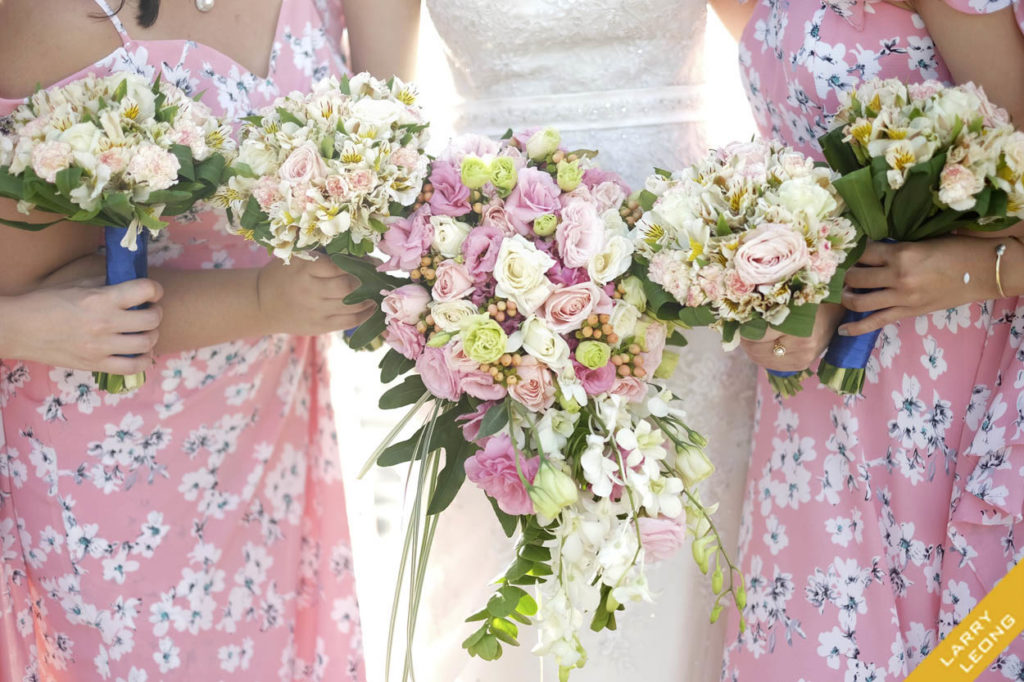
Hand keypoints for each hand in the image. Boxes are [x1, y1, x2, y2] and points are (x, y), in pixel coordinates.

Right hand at [0, 278, 163, 372]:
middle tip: (149, 312)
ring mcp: (100, 346)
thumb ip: (107, 284)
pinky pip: (132, 367)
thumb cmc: (47, 302)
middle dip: (156, 313)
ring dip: (152, 336)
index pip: (145, 290)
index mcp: (100, 298)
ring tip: (144, 332)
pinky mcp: (95, 364)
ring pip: (146, 344)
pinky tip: (141, 353)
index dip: (155, 289)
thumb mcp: (77, 285)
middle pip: (151, 320)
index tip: (152, 292)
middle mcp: (104, 322)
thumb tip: (132, 284)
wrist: (19, 328)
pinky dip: (144, 360)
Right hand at [256, 255, 375, 335]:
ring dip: (369, 298)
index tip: (371, 262)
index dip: (360, 264)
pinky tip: (371, 306)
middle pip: (348, 287)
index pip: (340, 266)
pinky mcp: (320, 326)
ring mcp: (316, 311)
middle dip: (365, 281)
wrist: (260, 303)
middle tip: (374, 277)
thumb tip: (358, 252)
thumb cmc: (283, 274)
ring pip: (353, 306)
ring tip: (376, 292)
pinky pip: (349, 322)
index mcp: (305, 269)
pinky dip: (365, 314)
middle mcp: (311, 291)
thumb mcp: (296, 257)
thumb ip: (322, 254)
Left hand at [739, 303, 844, 371]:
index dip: (745, 328)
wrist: (835, 311)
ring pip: (762, 360)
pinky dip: (763, 356)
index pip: (758, 335)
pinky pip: (772, 365)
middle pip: (757, 351)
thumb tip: (740, 316)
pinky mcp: (801, 365)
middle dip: (746, 340)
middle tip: (744, 328)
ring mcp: (802, 360)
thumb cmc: (810, 300)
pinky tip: (765, 345)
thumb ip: (767, 308)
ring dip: (753, 349)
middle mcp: (802, 349)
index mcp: (799, 330)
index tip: (741, 320)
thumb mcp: (789, 299)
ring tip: (753, 336)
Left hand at [840, 236, 1000, 336]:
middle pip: (856, 277)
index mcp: (901, 253)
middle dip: (847, 274)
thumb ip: (896, 248)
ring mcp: (901, 297)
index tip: (850, 252)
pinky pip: (875, 322)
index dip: (854, 252)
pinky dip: (856, 328)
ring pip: (859, 301)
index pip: (863, 252)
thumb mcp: (921, 242)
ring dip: (847, 297)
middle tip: (846, 272)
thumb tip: (871, 250)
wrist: (982, 271)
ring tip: (845, 293)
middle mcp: (897, 276)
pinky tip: (842, 330)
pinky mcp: (907, 313)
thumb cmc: (955, 251)